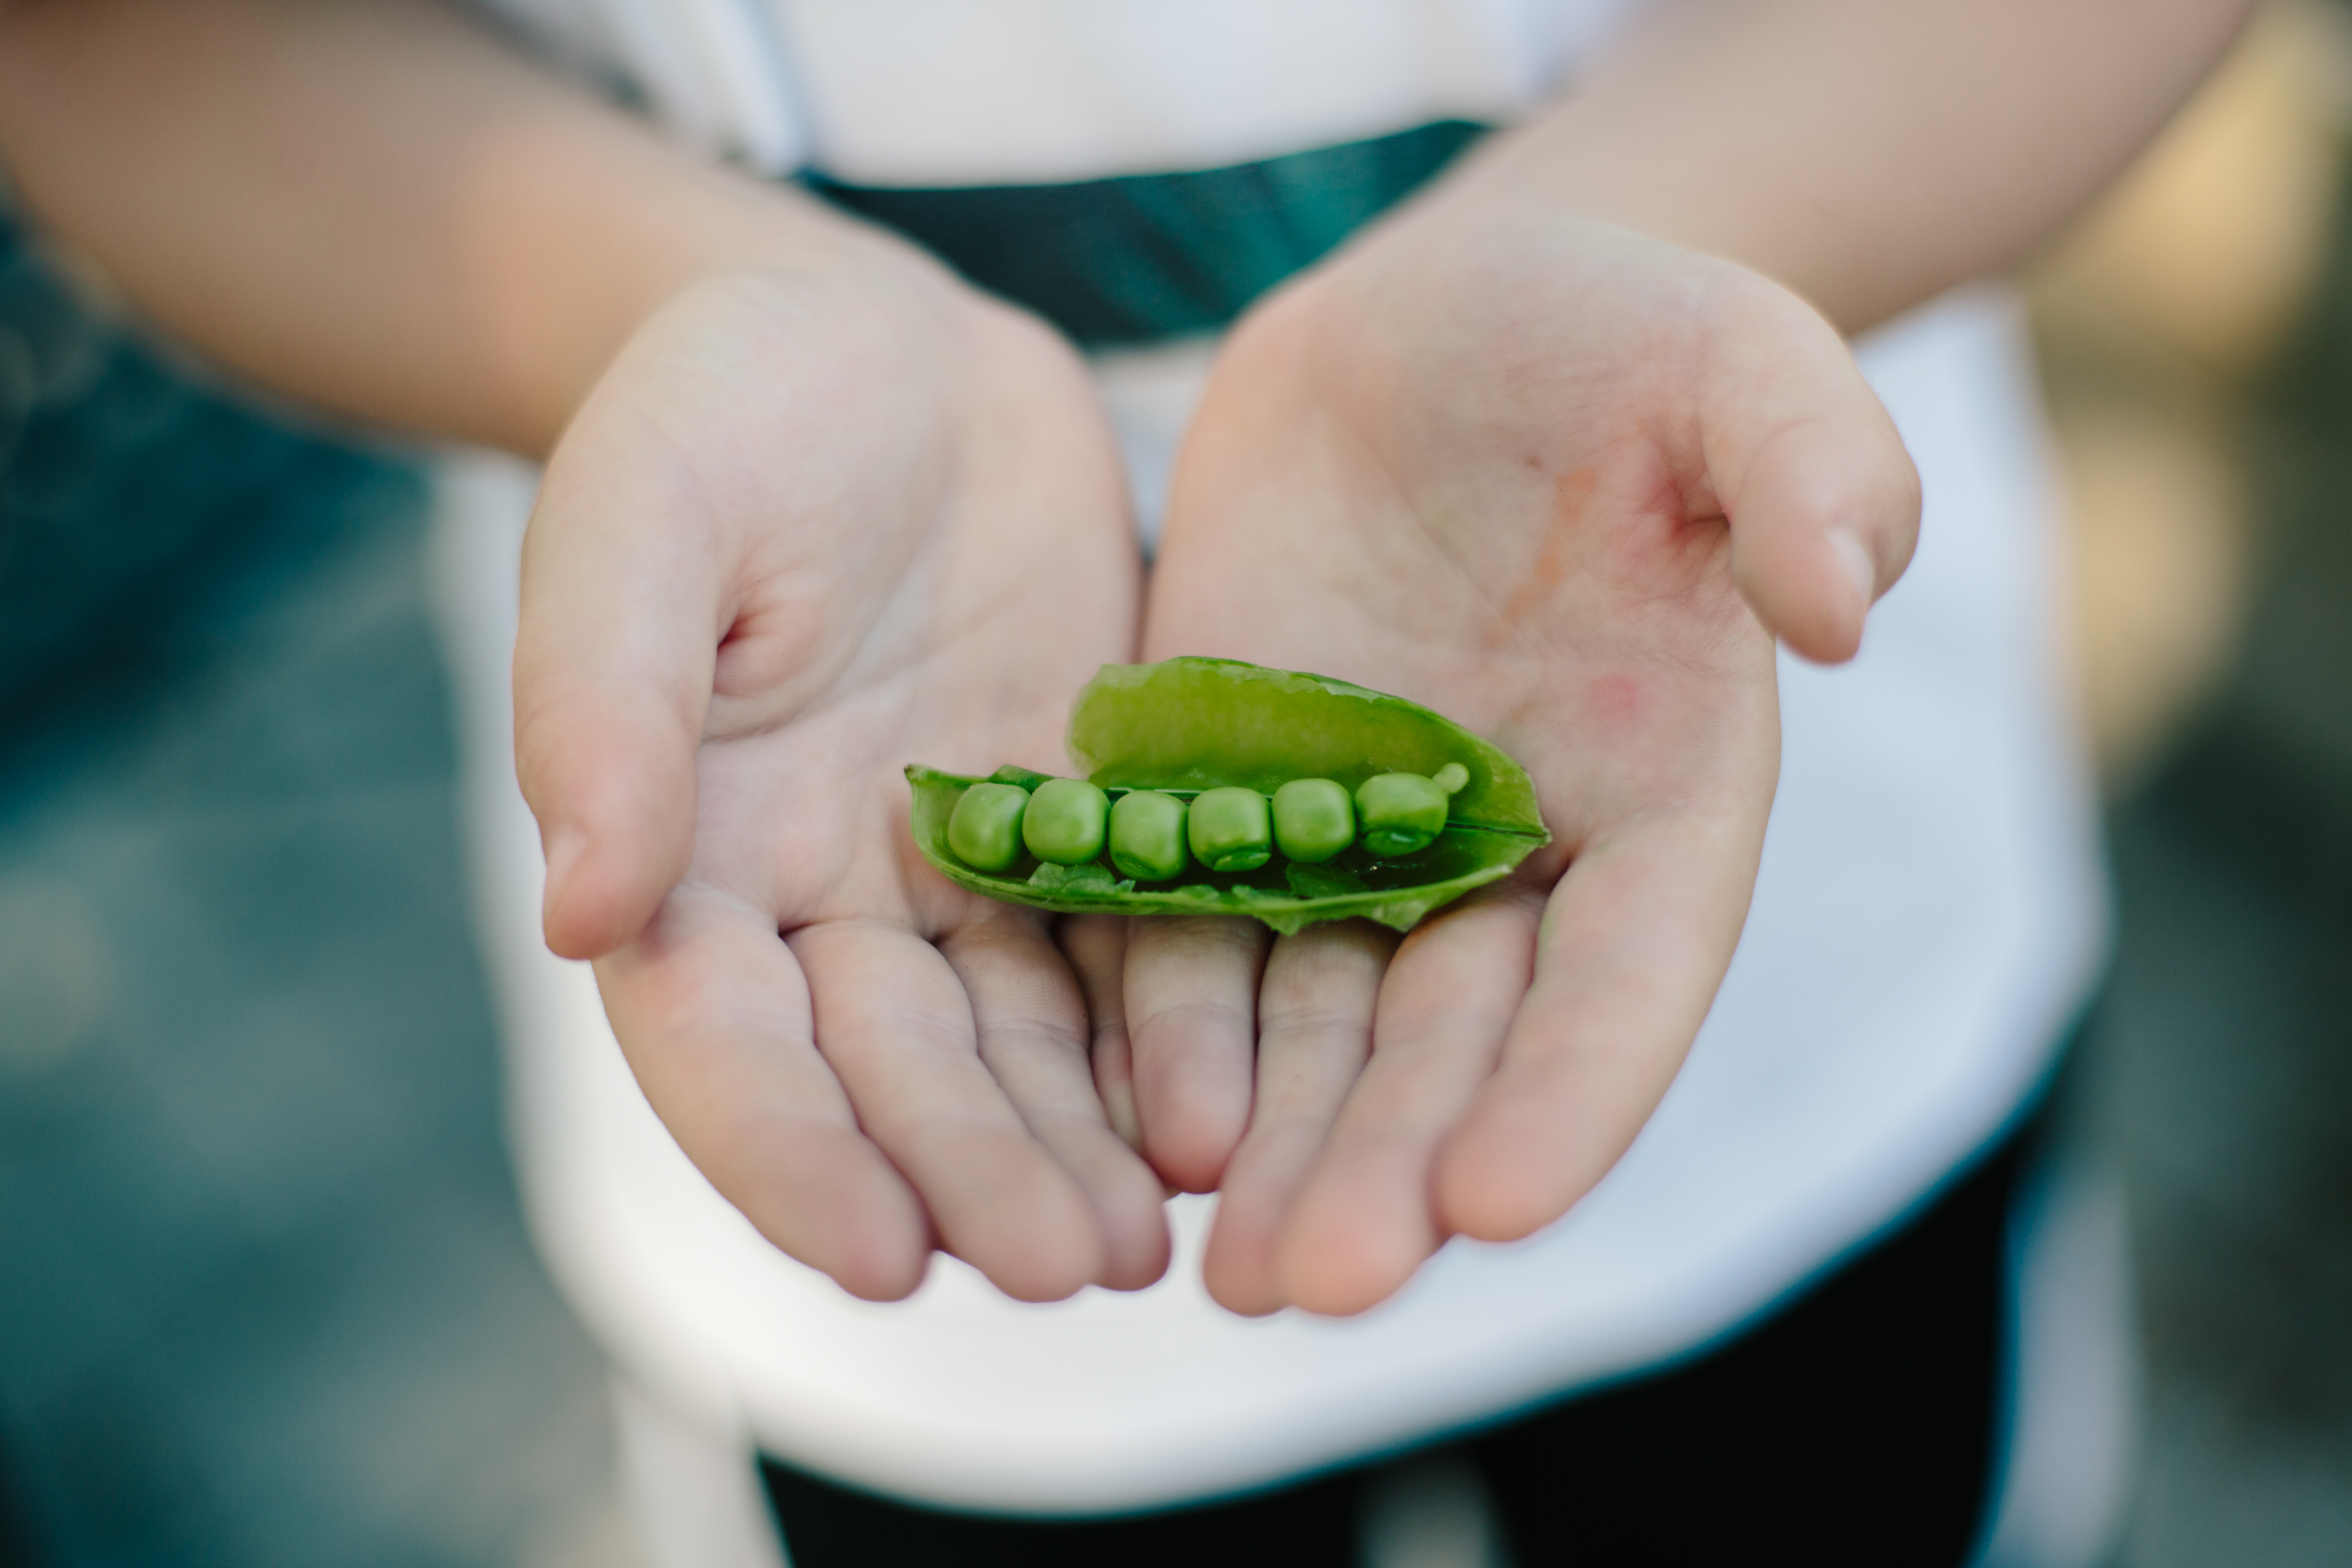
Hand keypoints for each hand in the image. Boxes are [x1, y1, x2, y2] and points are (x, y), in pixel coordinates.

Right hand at [512, 251, 1169, 1302]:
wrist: (873, 344)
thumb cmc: (721, 407)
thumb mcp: (640, 519)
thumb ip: (601, 703)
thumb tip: (579, 911)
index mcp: (687, 852)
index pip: (721, 1044)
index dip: (791, 1155)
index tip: (881, 1258)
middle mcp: (822, 895)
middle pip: (892, 1070)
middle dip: (974, 1173)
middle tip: (1072, 1270)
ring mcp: (960, 866)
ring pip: (1017, 1040)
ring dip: (1076, 1146)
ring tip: (1155, 1239)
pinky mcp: (1082, 815)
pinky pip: (1126, 942)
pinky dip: (1166, 1030)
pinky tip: (1230, 1106)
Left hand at [1133, 209, 1918, 1314]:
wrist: (1436, 322)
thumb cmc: (1614, 332)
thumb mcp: (1735, 357)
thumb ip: (1811, 462)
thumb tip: (1848, 607)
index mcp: (1665, 788)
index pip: (1635, 967)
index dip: (1576, 1087)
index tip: (1499, 1205)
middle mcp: (1513, 846)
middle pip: (1457, 1036)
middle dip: (1391, 1159)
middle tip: (1316, 1282)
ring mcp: (1359, 830)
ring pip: (1316, 1017)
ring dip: (1272, 1138)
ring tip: (1213, 1266)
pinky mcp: (1227, 788)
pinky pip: (1187, 921)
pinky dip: (1161, 1017)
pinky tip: (1120, 1113)